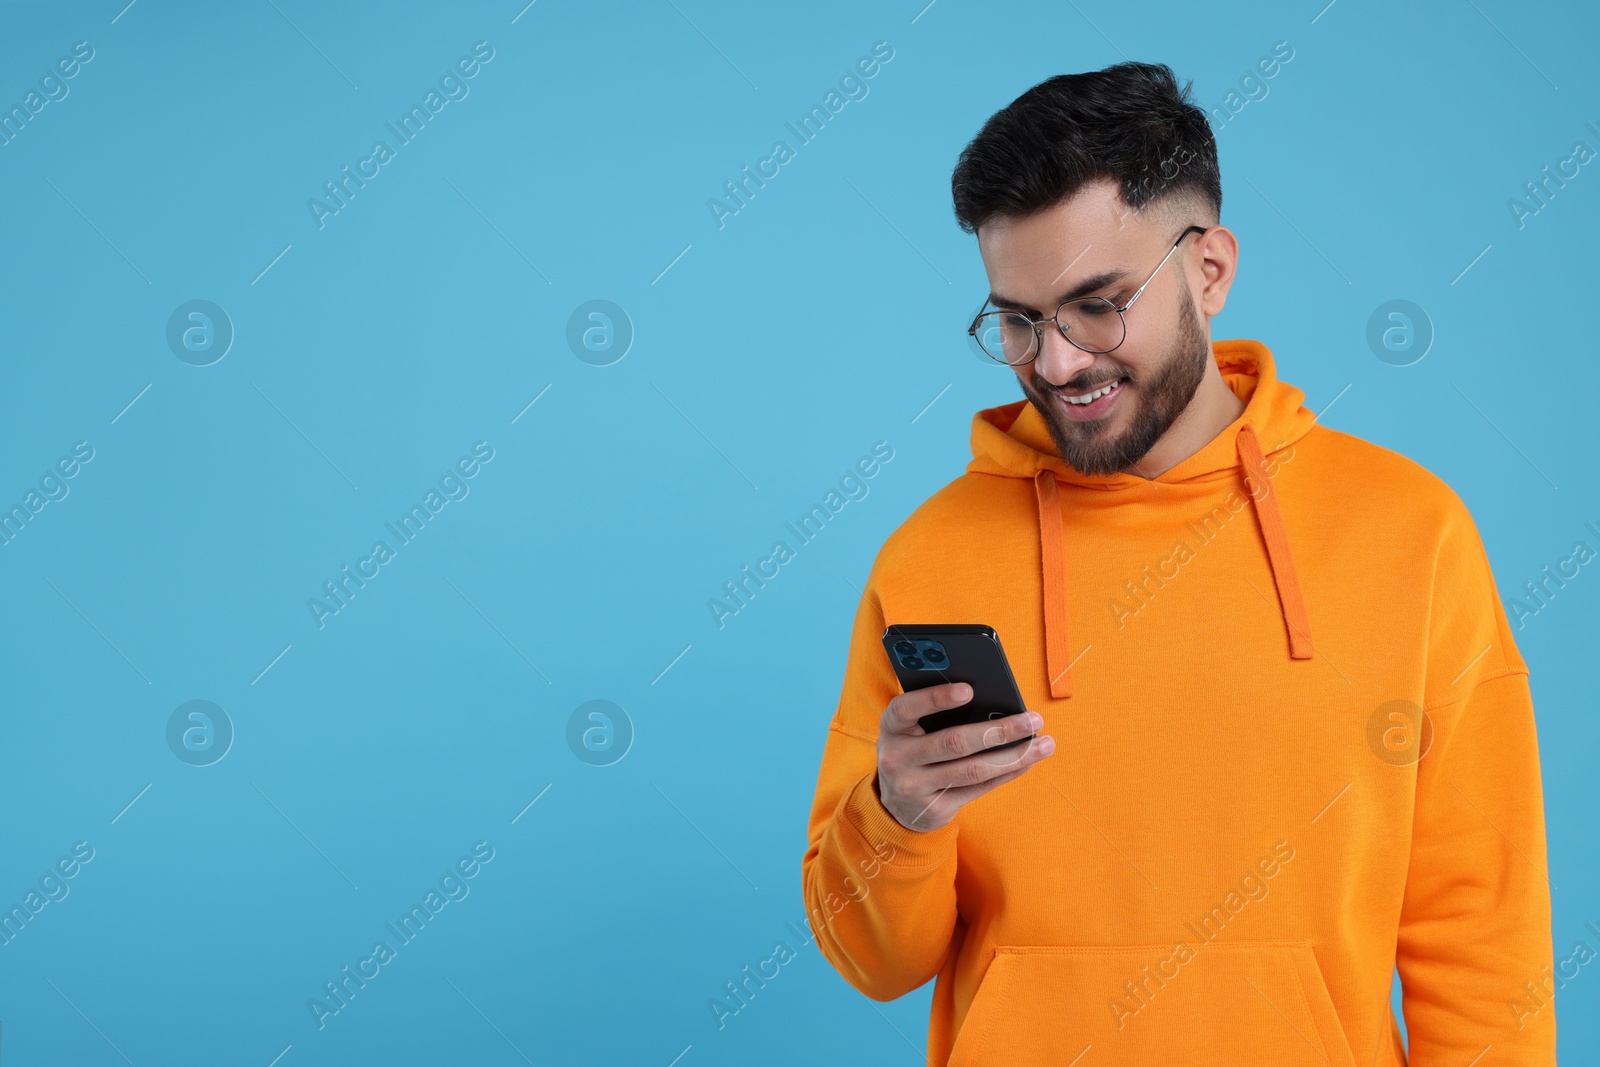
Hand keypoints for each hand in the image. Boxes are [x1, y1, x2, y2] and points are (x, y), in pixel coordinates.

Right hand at [874, 682, 1053, 832]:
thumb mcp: (910, 728)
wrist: (895, 804)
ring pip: (973, 770)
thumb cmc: (913, 748)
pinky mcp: (935, 809)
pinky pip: (979, 788)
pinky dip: (1007, 772)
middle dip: (999, 730)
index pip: (907, 708)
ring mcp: (915, 787)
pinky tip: (1027, 760)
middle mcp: (897, 758)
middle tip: (1034, 719)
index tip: (969, 690)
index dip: (936, 699)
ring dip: (1015, 756)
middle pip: (953, 742)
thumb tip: (993, 701)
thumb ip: (935, 712)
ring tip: (1045, 743)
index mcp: (890, 727)